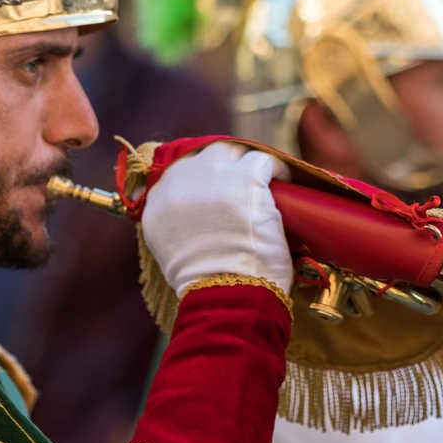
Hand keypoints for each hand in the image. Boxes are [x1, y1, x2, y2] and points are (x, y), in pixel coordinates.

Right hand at [140, 143, 293, 295]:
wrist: (223, 291)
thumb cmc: (203, 283)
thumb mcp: (170, 252)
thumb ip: (175, 227)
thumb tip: (194, 219)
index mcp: (159, 201)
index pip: (180, 174)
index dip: (204, 179)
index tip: (221, 189)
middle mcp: (180, 181)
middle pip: (207, 156)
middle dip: (227, 165)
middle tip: (245, 182)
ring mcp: (213, 175)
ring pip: (234, 151)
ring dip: (248, 163)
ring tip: (266, 180)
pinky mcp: (245, 177)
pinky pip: (263, 160)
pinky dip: (275, 168)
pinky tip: (283, 180)